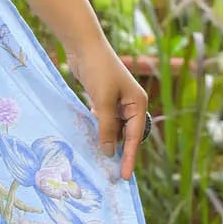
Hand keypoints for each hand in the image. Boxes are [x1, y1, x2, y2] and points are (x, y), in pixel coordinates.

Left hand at [67, 41, 149, 180]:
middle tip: (111, 174)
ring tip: (98, 160)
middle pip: (126, 135)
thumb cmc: (98, 70)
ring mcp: (117, 103)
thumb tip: (109, 152)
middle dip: (119, 152)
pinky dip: (99, 130)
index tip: (125, 177)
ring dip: (107, 141)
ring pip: (114, 129)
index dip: (130, 158)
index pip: (135, 137)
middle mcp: (131, 105)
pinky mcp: (104, 100)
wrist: (84, 47)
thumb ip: (106, 127)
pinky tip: (91, 138)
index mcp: (138, 104)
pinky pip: (104, 121)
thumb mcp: (102, 101)